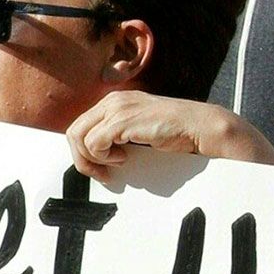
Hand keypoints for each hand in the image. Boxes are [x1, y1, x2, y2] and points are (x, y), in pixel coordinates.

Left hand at [66, 92, 273, 180]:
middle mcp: (112, 100)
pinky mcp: (122, 121)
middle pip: (73, 132)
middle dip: (83, 159)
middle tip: (103, 173)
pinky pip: (94, 143)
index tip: (101, 168)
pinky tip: (125, 158)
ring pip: (79, 138)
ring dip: (94, 159)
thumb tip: (95, 153)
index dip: (84, 151)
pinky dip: (104, 157)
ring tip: (117, 163)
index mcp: (115, 101)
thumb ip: (118, 134)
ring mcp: (116, 108)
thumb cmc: (174, 132)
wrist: (200, 126)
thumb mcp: (139, 129)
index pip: (80, 125)